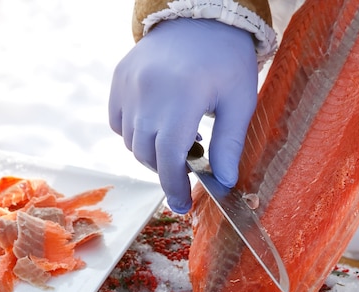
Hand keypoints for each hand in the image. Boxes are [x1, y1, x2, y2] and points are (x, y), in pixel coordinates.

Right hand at [109, 18, 257, 212]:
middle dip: (166, 170)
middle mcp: (148, 92)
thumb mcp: (240, 100)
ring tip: (178, 138)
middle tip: (189, 165)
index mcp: (182, 98)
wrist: (199, 14)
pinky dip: (133, 133)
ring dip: (152, 151)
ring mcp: (129, 85)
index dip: (174, 187)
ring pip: (131, 141)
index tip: (181, 205)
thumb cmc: (226, 58)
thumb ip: (229, 144)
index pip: (169, 158)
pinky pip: (118, 122)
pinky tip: (157, 123)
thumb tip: (223, 182)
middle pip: (147, 154)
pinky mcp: (119, 79)